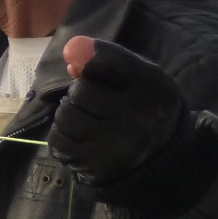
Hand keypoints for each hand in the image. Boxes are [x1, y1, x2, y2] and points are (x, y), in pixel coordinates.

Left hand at [49, 37, 187, 186]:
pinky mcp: (96, 166)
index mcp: (152, 88)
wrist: (158, 155)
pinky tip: (78, 136)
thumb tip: (70, 51)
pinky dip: (61, 136)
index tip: (88, 66)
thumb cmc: (143, 105)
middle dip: (78, 92)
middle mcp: (137, 118)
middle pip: (80, 92)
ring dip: (67, 113)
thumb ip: (107, 58)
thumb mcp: (137, 76)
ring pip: (65, 117)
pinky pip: (58, 142)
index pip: (105, 60)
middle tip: (88, 99)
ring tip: (83, 117)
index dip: (89, 60)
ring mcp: (115, 146)